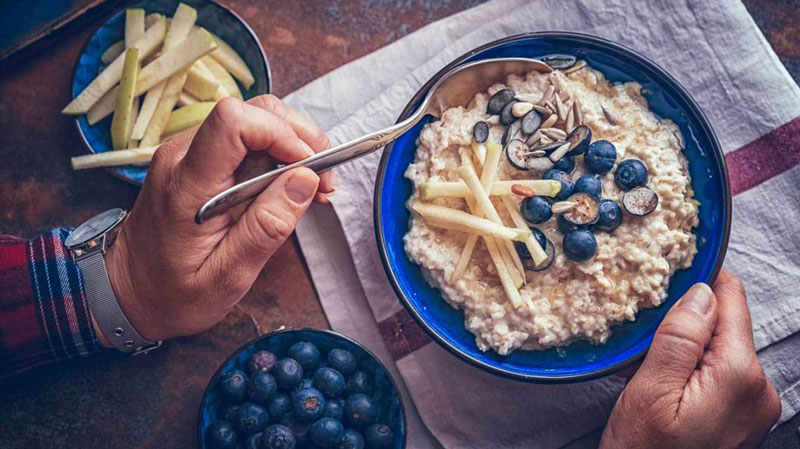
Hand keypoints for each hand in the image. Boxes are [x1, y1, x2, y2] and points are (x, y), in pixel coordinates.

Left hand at [100, 95, 333, 342]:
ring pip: (254, 119)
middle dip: (299, 138)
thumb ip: (266, 228)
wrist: (128, 292)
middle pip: (251, 111)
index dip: (280, 134)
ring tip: (315, 185)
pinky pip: (245, 138)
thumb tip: (305, 180)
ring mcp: (189, 152)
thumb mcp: (227, 277)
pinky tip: (292, 184)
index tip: (308, 168)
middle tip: (324, 182)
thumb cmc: (174, 292)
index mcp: (186, 184)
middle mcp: (183, 156)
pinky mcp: (198, 158)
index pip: (233, 122)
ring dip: (293, 144)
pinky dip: (278, 153)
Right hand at [599, 269, 780, 448]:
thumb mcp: (650, 391)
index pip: (730, 300)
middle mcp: (760, 388)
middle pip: (726, 324)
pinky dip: (694, 367)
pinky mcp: (745, 416)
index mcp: (740, 375)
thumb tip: (702, 290)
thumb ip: (680, 337)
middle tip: (646, 331)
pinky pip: (722, 373)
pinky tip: (665, 382)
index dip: (700, 278)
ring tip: (650, 363)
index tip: (670, 268)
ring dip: (688, 344)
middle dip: (687, 319)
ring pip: (722, 347)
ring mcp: (756, 405)